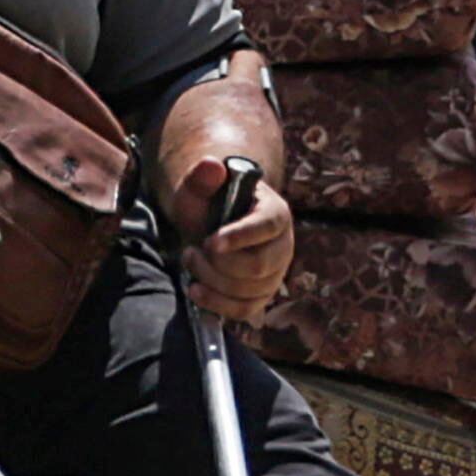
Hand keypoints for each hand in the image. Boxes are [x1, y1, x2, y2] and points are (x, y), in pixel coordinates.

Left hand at [171, 151, 289, 320]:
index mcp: (275, 213)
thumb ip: (202, 177)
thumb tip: (211, 165)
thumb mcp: (200, 188)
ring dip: (212, 280)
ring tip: (191, 261)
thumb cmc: (209, 204)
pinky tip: (196, 290)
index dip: (240, 236)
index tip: (211, 242)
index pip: (267, 226)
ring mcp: (275, 273)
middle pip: (259, 265)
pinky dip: (217, 304)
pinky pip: (245, 309)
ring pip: (249, 290)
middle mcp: (283, 245)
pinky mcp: (261, 295)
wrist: (211, 225)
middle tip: (192, 250)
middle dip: (219, 263)